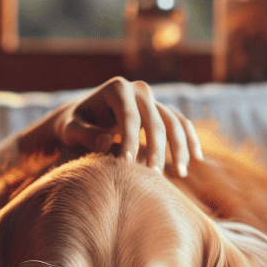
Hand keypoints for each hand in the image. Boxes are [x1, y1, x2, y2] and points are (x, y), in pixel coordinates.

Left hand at [32, 77, 203, 176]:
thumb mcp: (70, 129)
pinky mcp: (161, 111)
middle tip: (153, 177)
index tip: (127, 166)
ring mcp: (153, 99)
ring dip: (179, 148)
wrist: (83, 118)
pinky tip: (195, 160)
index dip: (130, 142)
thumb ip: (85, 134)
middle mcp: (139, 89)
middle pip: (155, 121)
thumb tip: (108, 142)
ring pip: (174, 122)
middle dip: (157, 150)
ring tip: (179, 175)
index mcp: (117, 88)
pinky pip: (181, 123)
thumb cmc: (74, 125)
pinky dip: (189, 140)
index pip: (129, 118)